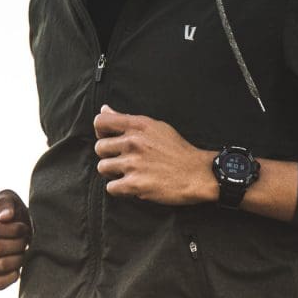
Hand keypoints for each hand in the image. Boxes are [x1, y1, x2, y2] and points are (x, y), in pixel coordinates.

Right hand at [0, 189, 32, 289]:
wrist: (20, 235)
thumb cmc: (14, 216)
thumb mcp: (11, 200)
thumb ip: (6, 202)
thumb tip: (4, 216)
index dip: (12, 229)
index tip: (22, 227)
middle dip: (18, 243)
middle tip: (25, 239)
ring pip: (0, 265)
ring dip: (19, 258)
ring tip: (23, 250)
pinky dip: (12, 276)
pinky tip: (18, 267)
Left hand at [93, 105, 213, 204]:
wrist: (197, 174)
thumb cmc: (177, 150)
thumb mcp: (155, 127)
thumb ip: (127, 119)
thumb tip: (104, 109)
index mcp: (138, 125)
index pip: (100, 121)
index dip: (101, 132)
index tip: (110, 139)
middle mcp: (133, 142)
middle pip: (99, 148)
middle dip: (109, 156)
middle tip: (123, 161)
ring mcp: (133, 164)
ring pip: (103, 168)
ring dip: (113, 173)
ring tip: (128, 173)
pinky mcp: (135, 185)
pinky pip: (111, 188)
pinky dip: (119, 189)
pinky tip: (132, 185)